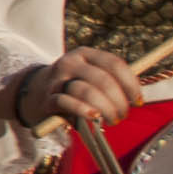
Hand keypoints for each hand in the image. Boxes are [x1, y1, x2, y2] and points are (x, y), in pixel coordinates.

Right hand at [10, 47, 142, 133]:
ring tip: (112, 120)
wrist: (34, 91)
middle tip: (123, 115)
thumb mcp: (90, 76)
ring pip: (86, 91)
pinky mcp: (48, 98)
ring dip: (105, 109)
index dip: (131, 84)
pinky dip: (83, 110)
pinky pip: (66, 102)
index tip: (138, 102)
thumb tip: (137, 97)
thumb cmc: (73, 86)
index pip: (114, 64)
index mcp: (85, 53)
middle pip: (102, 80)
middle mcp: (70, 62)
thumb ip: (111, 81)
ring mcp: (57, 79)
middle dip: (119, 101)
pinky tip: (93, 117)